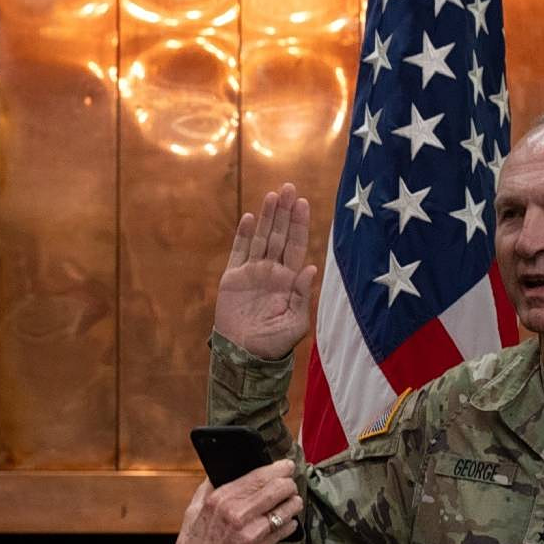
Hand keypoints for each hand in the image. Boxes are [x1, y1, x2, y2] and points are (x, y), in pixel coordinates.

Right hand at [165, 460, 301, 543]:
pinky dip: (290, 523)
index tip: (286, 465)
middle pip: (278, 488)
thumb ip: (209, 486)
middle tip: (290, 483)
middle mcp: (237, 514)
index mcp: (220, 499)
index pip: (259, 476)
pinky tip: (287, 521)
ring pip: (288, 508)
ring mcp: (251, 533)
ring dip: (294, 502)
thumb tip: (224, 468)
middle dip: (289, 482)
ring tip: (292, 501)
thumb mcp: (193, 510)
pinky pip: (285, 529)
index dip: (278, 468)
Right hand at [214, 183, 317, 359]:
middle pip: (280, 235)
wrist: (244, 355)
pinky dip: (244, 235)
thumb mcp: (296, 323)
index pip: (296, 245)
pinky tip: (251, 219)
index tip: (303, 203)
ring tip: (273, 195)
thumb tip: (311, 267)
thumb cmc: (274, 344)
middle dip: (285, 212)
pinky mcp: (232, 278)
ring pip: (261, 238)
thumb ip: (302, 295)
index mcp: (289, 280)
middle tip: (289, 187)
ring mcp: (252, 273)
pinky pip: (239, 252)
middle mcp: (271, 272)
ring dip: (267, 217)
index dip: (299, 224)